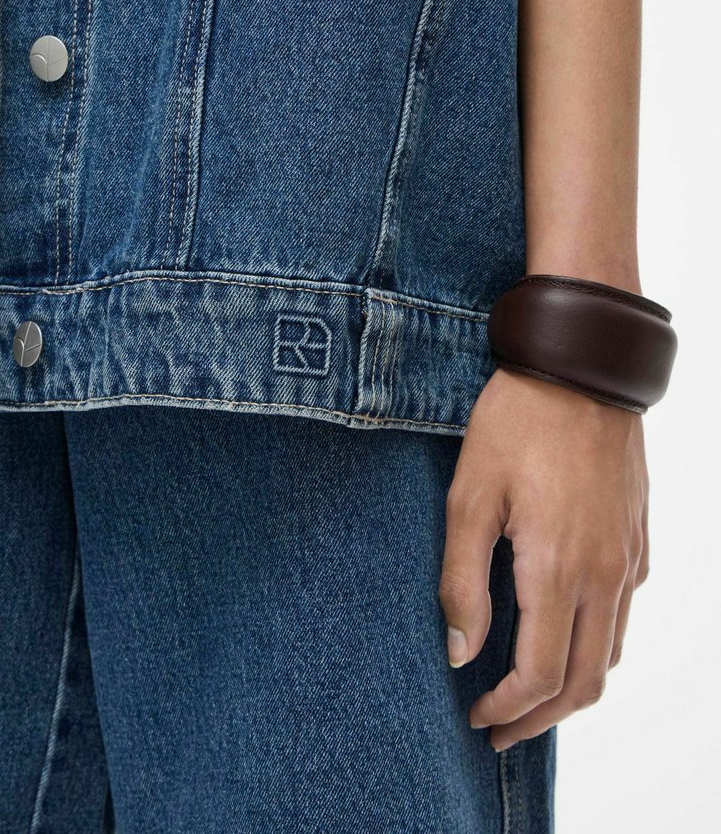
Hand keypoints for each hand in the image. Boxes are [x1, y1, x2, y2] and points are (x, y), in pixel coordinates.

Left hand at [439, 366, 648, 750]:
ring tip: (527, 693)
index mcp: (556, 568)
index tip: (474, 714)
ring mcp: (628, 557)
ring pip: (610, 652)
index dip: (506, 709)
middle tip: (500, 728)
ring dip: (571, 687)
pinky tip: (560, 629)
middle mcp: (604, 574)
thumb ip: (461, 579)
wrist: (579, 368)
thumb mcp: (468, 494)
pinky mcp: (637, 538)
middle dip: (540, 718)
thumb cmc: (516, 423)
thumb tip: (459, 651)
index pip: (539, 675)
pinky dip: (594, 643)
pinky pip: (623, 613)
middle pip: (584, 682)